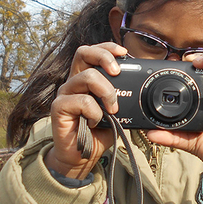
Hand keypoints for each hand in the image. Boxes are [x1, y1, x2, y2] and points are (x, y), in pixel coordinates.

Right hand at [45, 42, 126, 178]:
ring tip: (113, 109)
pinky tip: (95, 122)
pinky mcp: (59, 108)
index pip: (93, 52)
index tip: (125, 52)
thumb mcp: (117, 110)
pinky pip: (81, 101)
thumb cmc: (99, 132)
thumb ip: (124, 97)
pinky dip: (94, 112)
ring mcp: (65, 94)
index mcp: (87, 78)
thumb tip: (143, 87)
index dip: (107, 47)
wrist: (82, 156)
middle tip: (118, 71)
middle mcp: (74, 82)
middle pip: (83, 52)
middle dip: (104, 56)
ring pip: (86, 76)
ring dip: (106, 91)